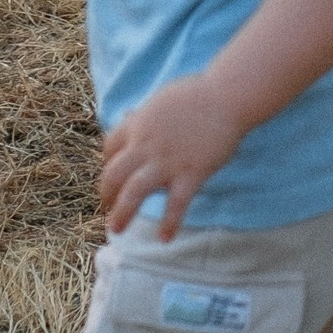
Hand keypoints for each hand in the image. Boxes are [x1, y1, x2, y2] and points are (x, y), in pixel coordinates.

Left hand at [96, 76, 247, 241]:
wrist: (226, 96)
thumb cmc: (197, 94)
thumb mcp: (160, 99)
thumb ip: (143, 115)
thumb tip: (129, 118)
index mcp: (137, 124)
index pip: (109, 148)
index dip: (107, 164)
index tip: (113, 177)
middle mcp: (146, 144)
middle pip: (113, 174)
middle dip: (106, 194)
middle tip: (107, 207)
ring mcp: (167, 160)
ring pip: (133, 191)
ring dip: (122, 213)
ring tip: (116, 229)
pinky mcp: (191, 172)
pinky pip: (176, 204)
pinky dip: (169, 223)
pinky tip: (165, 238)